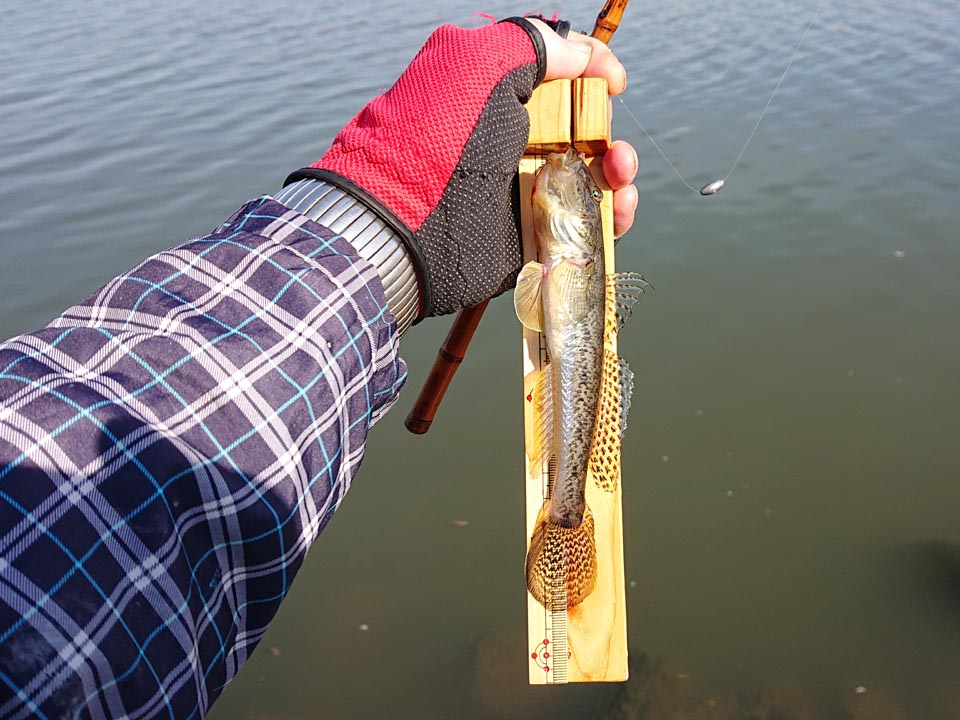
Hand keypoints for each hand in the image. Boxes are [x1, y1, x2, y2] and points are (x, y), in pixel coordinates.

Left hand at [305, 17, 636, 318]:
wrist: (403, 224)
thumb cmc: (437, 136)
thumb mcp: (475, 64)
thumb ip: (529, 44)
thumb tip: (577, 53)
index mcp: (499, 98)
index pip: (559, 77)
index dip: (593, 71)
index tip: (615, 81)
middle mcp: (513, 142)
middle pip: (583, 130)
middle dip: (610, 132)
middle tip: (613, 148)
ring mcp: (523, 192)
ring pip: (591, 177)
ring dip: (619, 174)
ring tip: (619, 180)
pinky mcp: (531, 236)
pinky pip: (584, 225)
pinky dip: (611, 217)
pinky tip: (616, 212)